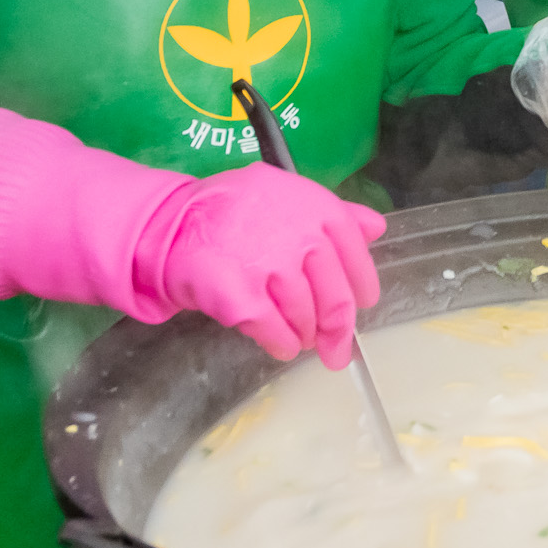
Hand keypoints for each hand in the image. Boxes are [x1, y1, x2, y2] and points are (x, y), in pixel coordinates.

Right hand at [139, 166, 387, 366]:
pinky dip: (282, 344)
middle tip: (336, 350)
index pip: (355, 251)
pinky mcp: (240, 296)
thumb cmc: (232, 212)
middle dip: (338, 329)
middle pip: (334, 293)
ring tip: (299, 340)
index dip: (361, 284)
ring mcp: (269, 265)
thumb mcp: (285, 197)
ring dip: (306, 335)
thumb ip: (334, 212)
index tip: (362, 305)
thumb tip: (377, 228)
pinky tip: (281, 346)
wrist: (170, 225)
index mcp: (314, 206)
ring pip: (305, 316)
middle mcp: (298, 234)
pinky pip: (274, 331)